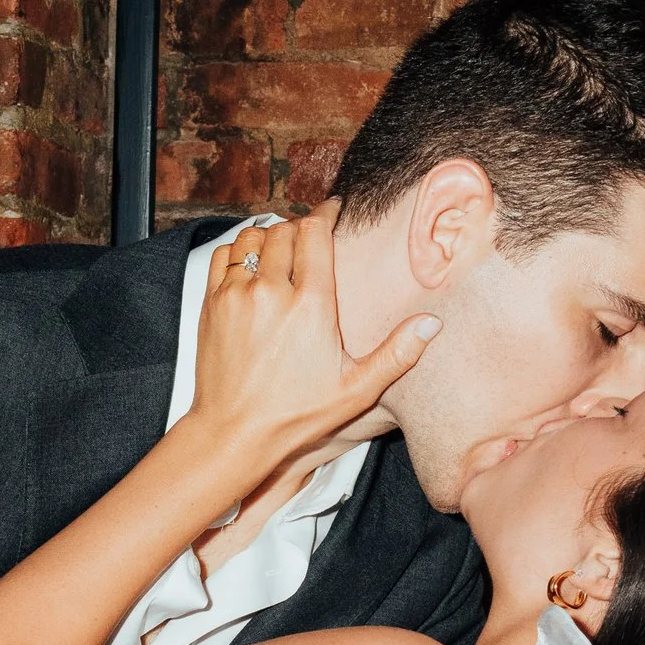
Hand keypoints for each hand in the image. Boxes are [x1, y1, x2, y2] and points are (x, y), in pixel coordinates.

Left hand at [190, 205, 436, 477]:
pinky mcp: (212, 304)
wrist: (234, 434)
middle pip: (286, 229)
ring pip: (253, 237)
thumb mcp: (356, 389)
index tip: (334, 210)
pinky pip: (224, 255)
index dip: (327, 213)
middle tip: (312, 237)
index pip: (315, 232)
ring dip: (270, 236)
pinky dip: (239, 251)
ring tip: (283, 249)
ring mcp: (237, 295)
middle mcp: (272, 292)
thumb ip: (397, 353)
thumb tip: (432, 323)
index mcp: (311, 305)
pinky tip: (251, 265)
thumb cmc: (295, 415)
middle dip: (301, 226)